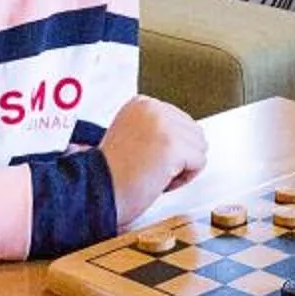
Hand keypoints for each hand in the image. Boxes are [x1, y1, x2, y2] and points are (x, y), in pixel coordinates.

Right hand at [99, 95, 206, 225]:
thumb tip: (187, 137)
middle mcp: (153, 108)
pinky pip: (199, 163)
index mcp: (141, 103)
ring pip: (199, 147)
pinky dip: (183, 179)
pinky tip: (159, 180)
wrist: (95, 192)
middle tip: (149, 169)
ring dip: (182, 168)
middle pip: (194, 132)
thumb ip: (156, 129)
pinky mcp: (173, 145)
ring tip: (153, 173)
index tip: (145, 158)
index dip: (169, 147)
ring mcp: (163, 125)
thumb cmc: (110, 175)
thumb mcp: (131, 135)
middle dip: (178, 156)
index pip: (181, 121)